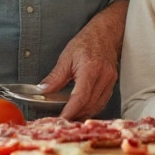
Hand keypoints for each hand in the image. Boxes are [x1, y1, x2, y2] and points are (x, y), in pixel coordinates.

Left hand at [39, 1, 125, 119]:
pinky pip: (102, 101)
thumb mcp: (67, 56)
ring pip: (97, 106)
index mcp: (90, 69)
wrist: (106, 33)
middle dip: (75, 116)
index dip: (70, 111)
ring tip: (71, 117)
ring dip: (84, 114)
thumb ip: (55, 76)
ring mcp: (110, 80)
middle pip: (89, 105)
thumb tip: (42, 91)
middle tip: (62, 121)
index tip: (60, 120)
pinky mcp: (112, 83)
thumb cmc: (86, 42)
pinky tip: (82, 109)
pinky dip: (91, 108)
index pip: (80, 97)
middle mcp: (103, 77)